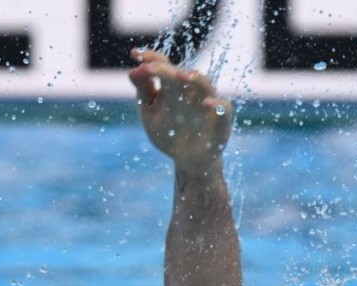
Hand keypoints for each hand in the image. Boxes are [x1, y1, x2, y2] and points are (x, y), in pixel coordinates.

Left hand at [128, 48, 231, 174]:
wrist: (187, 159)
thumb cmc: (168, 131)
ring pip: (205, 86)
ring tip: (183, 76)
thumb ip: (143, 91)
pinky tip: (208, 104)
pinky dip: (217, 106)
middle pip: (180, 74)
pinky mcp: (221, 120)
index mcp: (173, 86)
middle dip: (166, 71)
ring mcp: (208, 103)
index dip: (151, 58)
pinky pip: (223, 109)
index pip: (164, 65)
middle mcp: (191, 90)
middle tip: (150, 68)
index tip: (135, 54)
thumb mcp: (150, 112)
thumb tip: (132, 71)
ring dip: (195, 79)